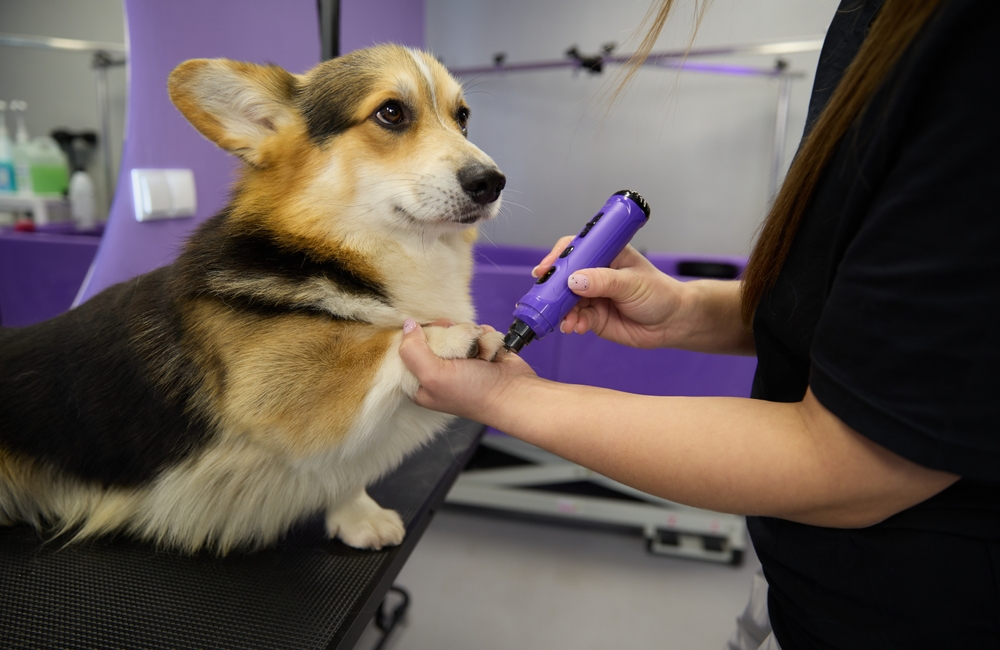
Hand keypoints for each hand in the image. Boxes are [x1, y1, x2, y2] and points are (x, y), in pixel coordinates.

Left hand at [399, 320, 537, 421]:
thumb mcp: (433, 375)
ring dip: (469, 336)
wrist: (514, 393)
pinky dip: (484, 336)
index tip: (430, 337)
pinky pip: (475, 330)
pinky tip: (489, 350)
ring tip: (479, 352)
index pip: (408, 349)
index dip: (417, 338)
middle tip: (458, 346)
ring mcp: (461, 360)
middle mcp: (439, 370)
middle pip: (433, 334)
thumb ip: (413, 350)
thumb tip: (408, 325)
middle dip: (448, 334)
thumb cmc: (474, 392)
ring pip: (455, 329)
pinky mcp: (480, 350)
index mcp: (421, 382)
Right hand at [532, 239, 688, 348]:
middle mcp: (595, 273)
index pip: (576, 249)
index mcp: (605, 254)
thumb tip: (575, 280)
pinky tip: (576, 327)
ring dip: (562, 310)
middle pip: (564, 276)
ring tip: (567, 320)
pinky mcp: (594, 317)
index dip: (558, 257)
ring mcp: (592, 296)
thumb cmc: (659, 294)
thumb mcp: (633, 283)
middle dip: (553, 288)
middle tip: (546, 298)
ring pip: (567, 301)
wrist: (672, 323)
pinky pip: (576, 318)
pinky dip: (572, 323)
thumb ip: (604, 282)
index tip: (546, 268)